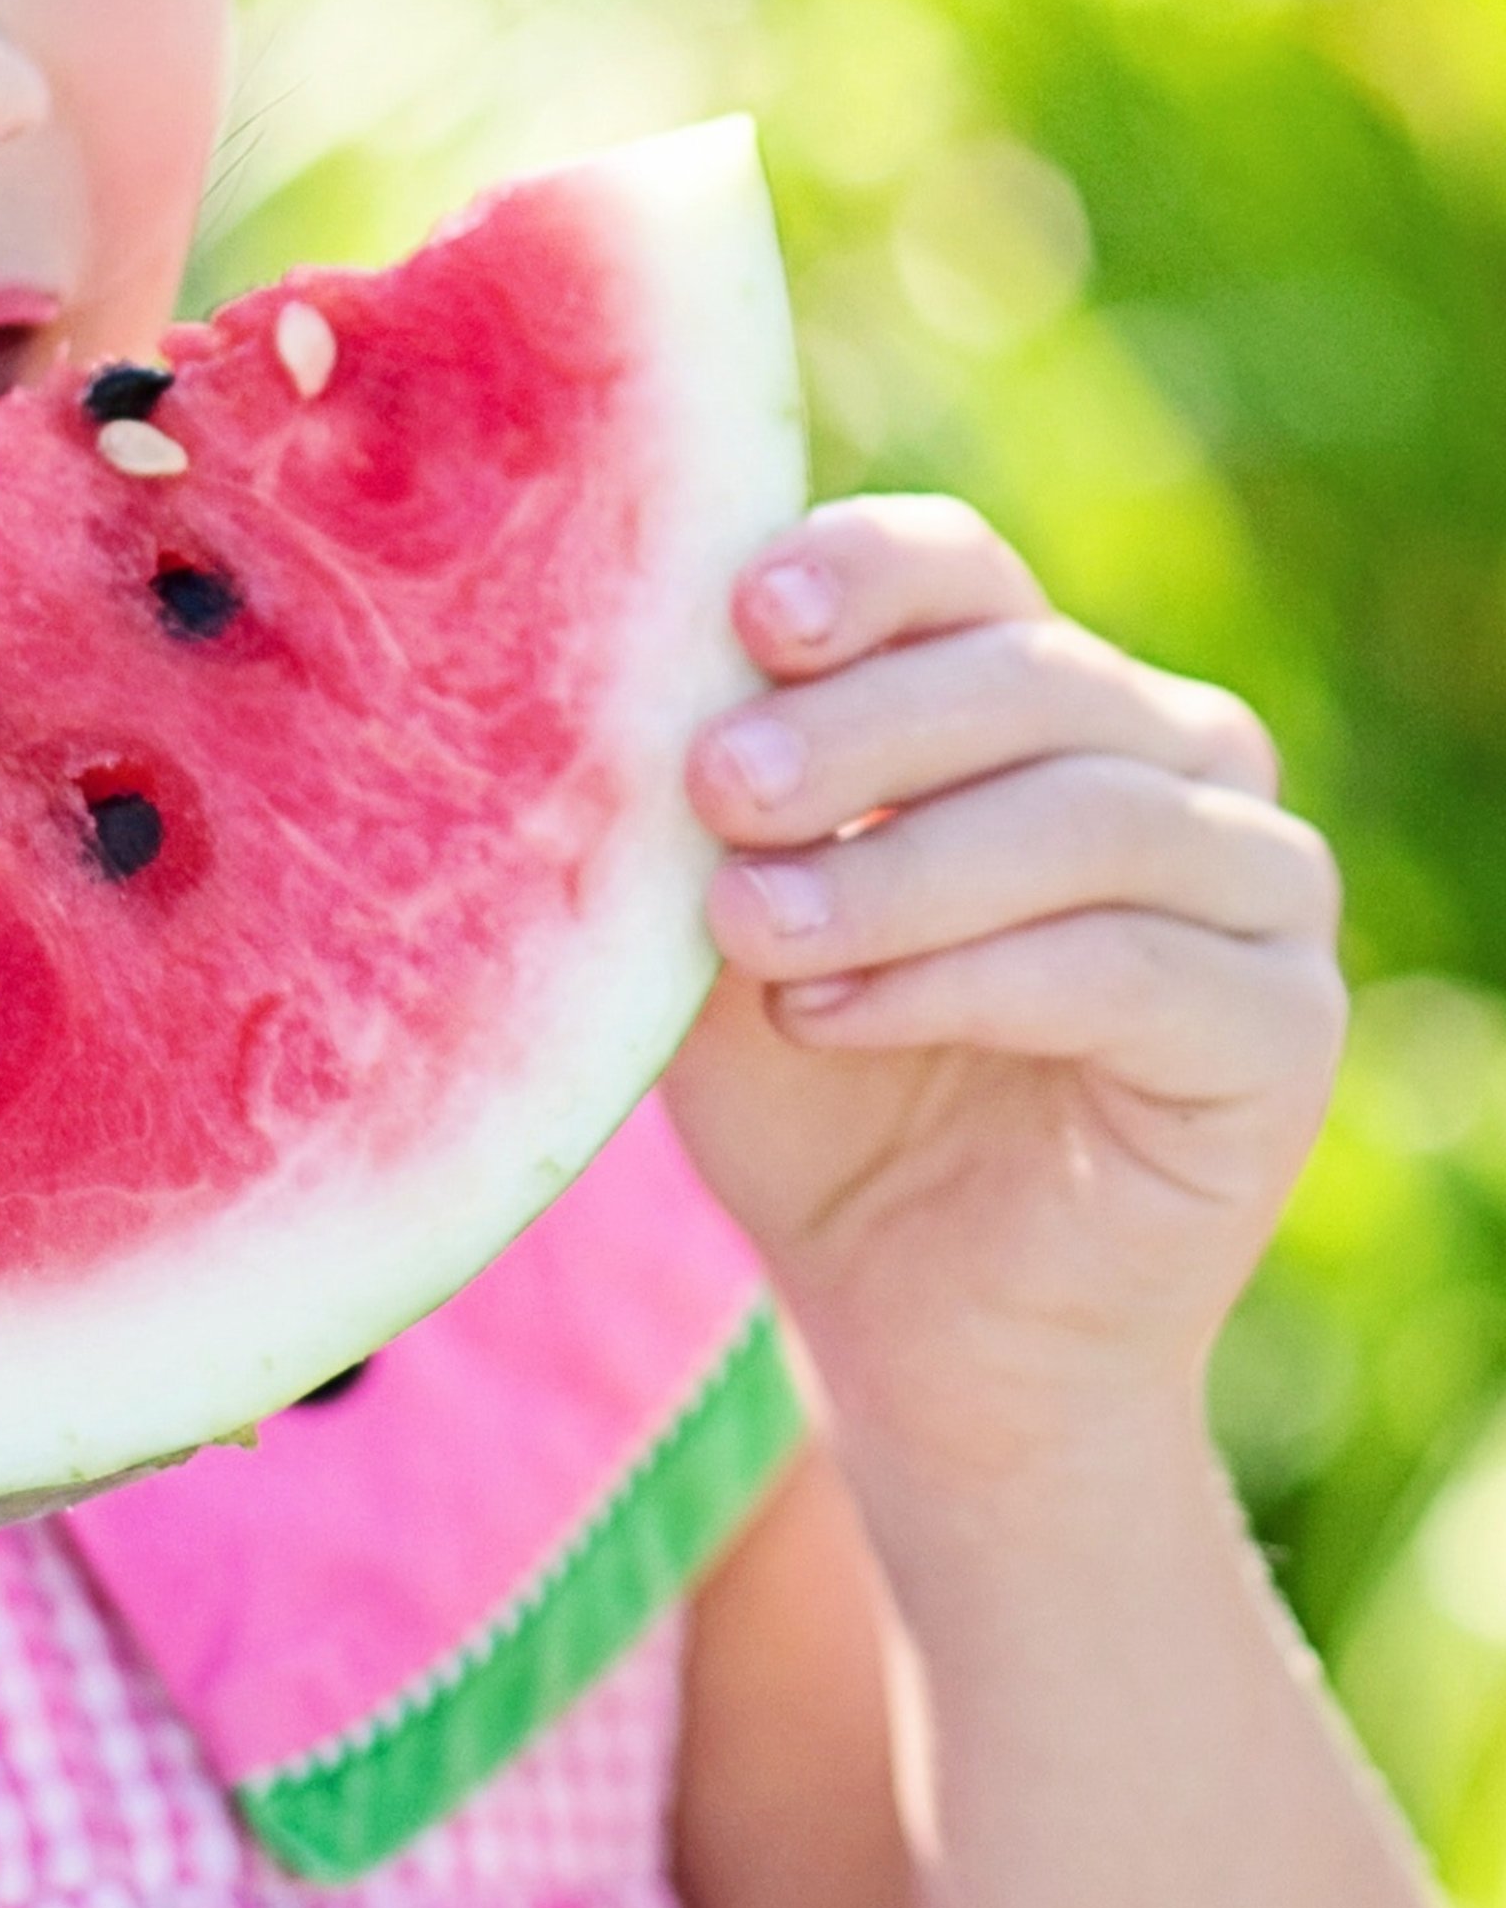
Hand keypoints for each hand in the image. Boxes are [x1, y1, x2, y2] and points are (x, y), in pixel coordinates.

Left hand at [663, 494, 1347, 1493]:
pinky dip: (965, 983)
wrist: (914, 1332)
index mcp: (1036, 707)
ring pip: (1087, 818)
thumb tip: (628, 705)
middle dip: (856, 731)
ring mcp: (1252, 888)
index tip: (744, 610)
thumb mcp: (725, 959)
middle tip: (713, 787)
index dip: (866, 575)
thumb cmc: (816, 1118)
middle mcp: (1171, 764)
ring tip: (749, 934)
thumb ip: (705, 838)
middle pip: (1031, 678)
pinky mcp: (1279, 1028)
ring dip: (897, 872)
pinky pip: (1130, 968)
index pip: (966, 580)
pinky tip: (830, 1019)